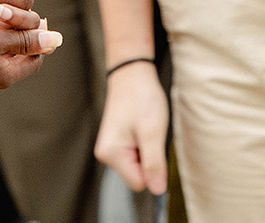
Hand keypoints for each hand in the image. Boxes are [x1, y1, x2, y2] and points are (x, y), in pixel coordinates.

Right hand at [95, 60, 168, 193]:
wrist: (132, 73)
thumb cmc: (141, 98)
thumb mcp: (153, 133)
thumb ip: (154, 164)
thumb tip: (158, 191)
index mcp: (111, 154)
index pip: (139, 182)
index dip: (153, 167)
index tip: (154, 144)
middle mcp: (106, 154)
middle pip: (138, 174)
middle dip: (150, 157)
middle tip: (150, 132)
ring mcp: (110, 148)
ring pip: (138, 164)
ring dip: (147, 149)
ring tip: (145, 126)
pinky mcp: (116, 142)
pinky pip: (136, 154)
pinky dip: (144, 143)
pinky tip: (142, 126)